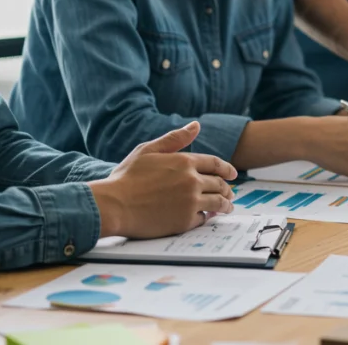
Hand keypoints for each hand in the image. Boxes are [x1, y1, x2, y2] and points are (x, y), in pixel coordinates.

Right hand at [88, 122, 237, 238]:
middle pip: (219, 184)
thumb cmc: (126, 177)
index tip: (233, 174)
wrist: (114, 205)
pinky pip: (204, 218)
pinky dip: (207, 217)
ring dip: (225, 204)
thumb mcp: (148, 150)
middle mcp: (192, 181)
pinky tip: (207, 217)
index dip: (227, 169)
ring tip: (227, 207)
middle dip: (227, 188)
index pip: (215, 164)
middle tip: (230, 193)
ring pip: (217, 202)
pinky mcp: (184, 221)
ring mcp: (190, 202)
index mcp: (184, 161)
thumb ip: (175, 138)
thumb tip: (196, 125)